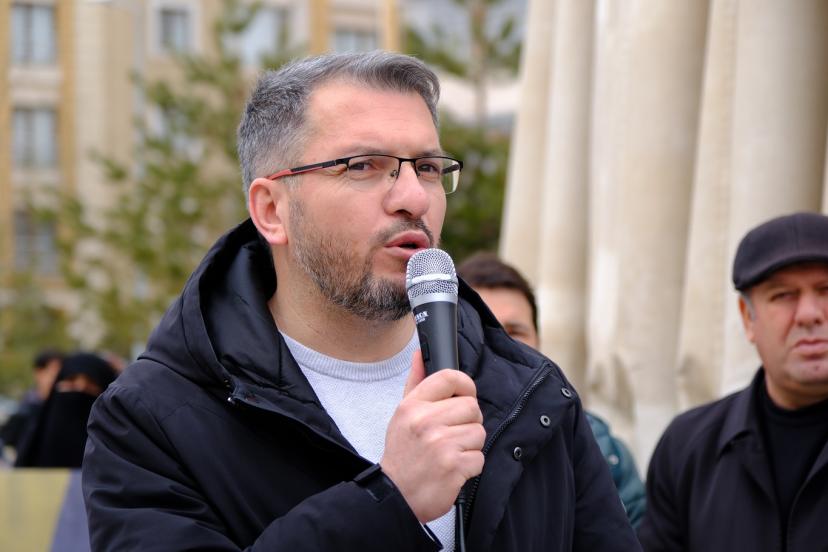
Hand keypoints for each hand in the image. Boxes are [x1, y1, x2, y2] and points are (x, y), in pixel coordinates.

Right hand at [379, 350, 485, 521]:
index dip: (465, 385)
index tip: (464, 396)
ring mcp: (441, 444)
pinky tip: (453, 468)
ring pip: (479, 432)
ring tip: (451, 452)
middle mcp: (426, 422)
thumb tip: (419, 354)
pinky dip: (470, 466)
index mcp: (412, 406)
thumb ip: (415, 383)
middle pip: (472, 407)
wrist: (395, 496)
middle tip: (453, 433)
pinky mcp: (454, 466)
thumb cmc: (402, 453)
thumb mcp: (401, 415)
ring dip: (470, 445)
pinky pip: (479, 457)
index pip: (449, 377)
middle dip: (468, 422)